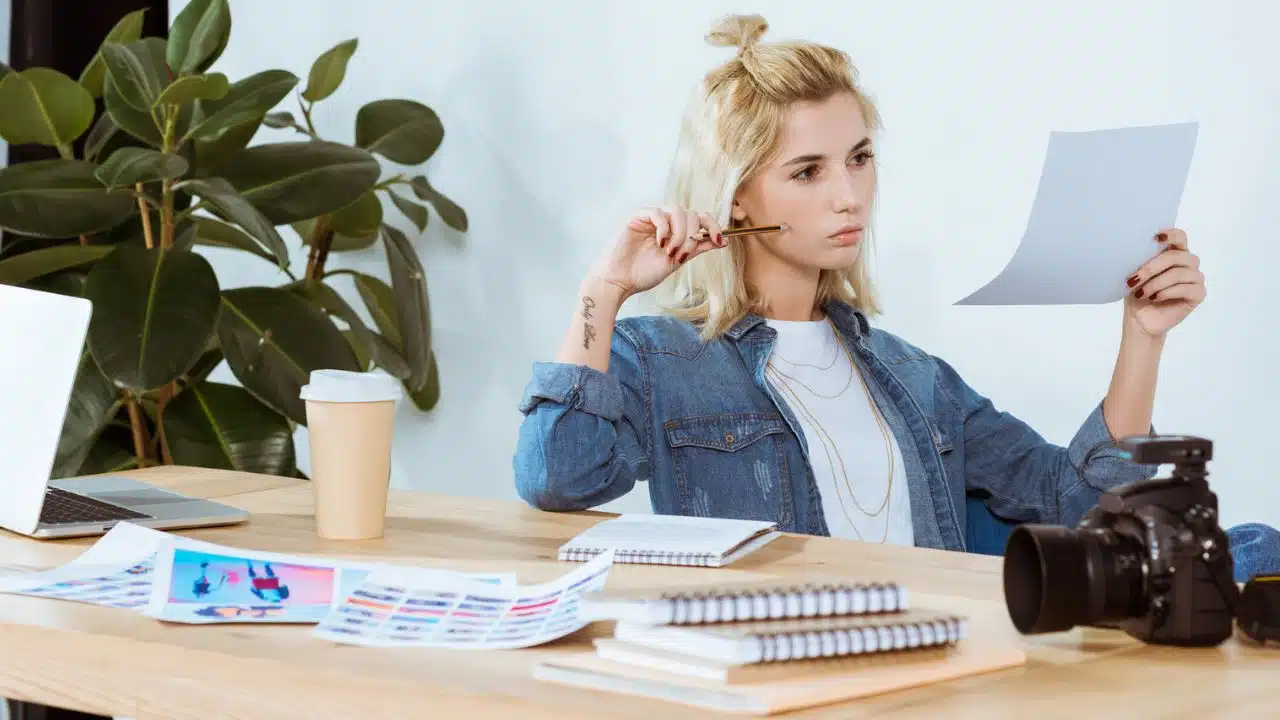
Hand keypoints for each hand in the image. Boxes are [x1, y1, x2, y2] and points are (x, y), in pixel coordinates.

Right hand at [585, 206, 725, 298]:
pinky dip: (664, 229)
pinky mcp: (637, 216)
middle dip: (692, 236)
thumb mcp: (678, 261)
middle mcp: (666, 221)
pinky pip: (658, 213)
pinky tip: (660, 243)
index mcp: (677, 230)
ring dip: (680, 234)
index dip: (713, 226)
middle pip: (691, 214)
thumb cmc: (644, 273)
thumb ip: (698, 248)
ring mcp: (652, 217)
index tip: (719, 241)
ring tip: (670, 252)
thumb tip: (724, 241)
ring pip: (678, 211)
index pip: (700, 218)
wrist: (620, 281)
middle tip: (681, 256)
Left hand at [1123, 228, 1205, 336]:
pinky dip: (1166, 293)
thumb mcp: (1134, 273)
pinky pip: (1185, 288)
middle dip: (1150, 268)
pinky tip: (1154, 298)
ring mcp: (1196, 277)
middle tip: (1133, 280)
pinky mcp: (1199, 294)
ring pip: (1178, 273)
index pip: (1180, 236)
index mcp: (1174, 252)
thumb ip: (1140, 259)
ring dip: (1155, 284)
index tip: (1155, 238)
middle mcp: (1188, 262)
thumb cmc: (1137, 292)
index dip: (1170, 235)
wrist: (1140, 318)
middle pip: (1175, 256)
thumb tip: (1130, 247)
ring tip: (1141, 294)